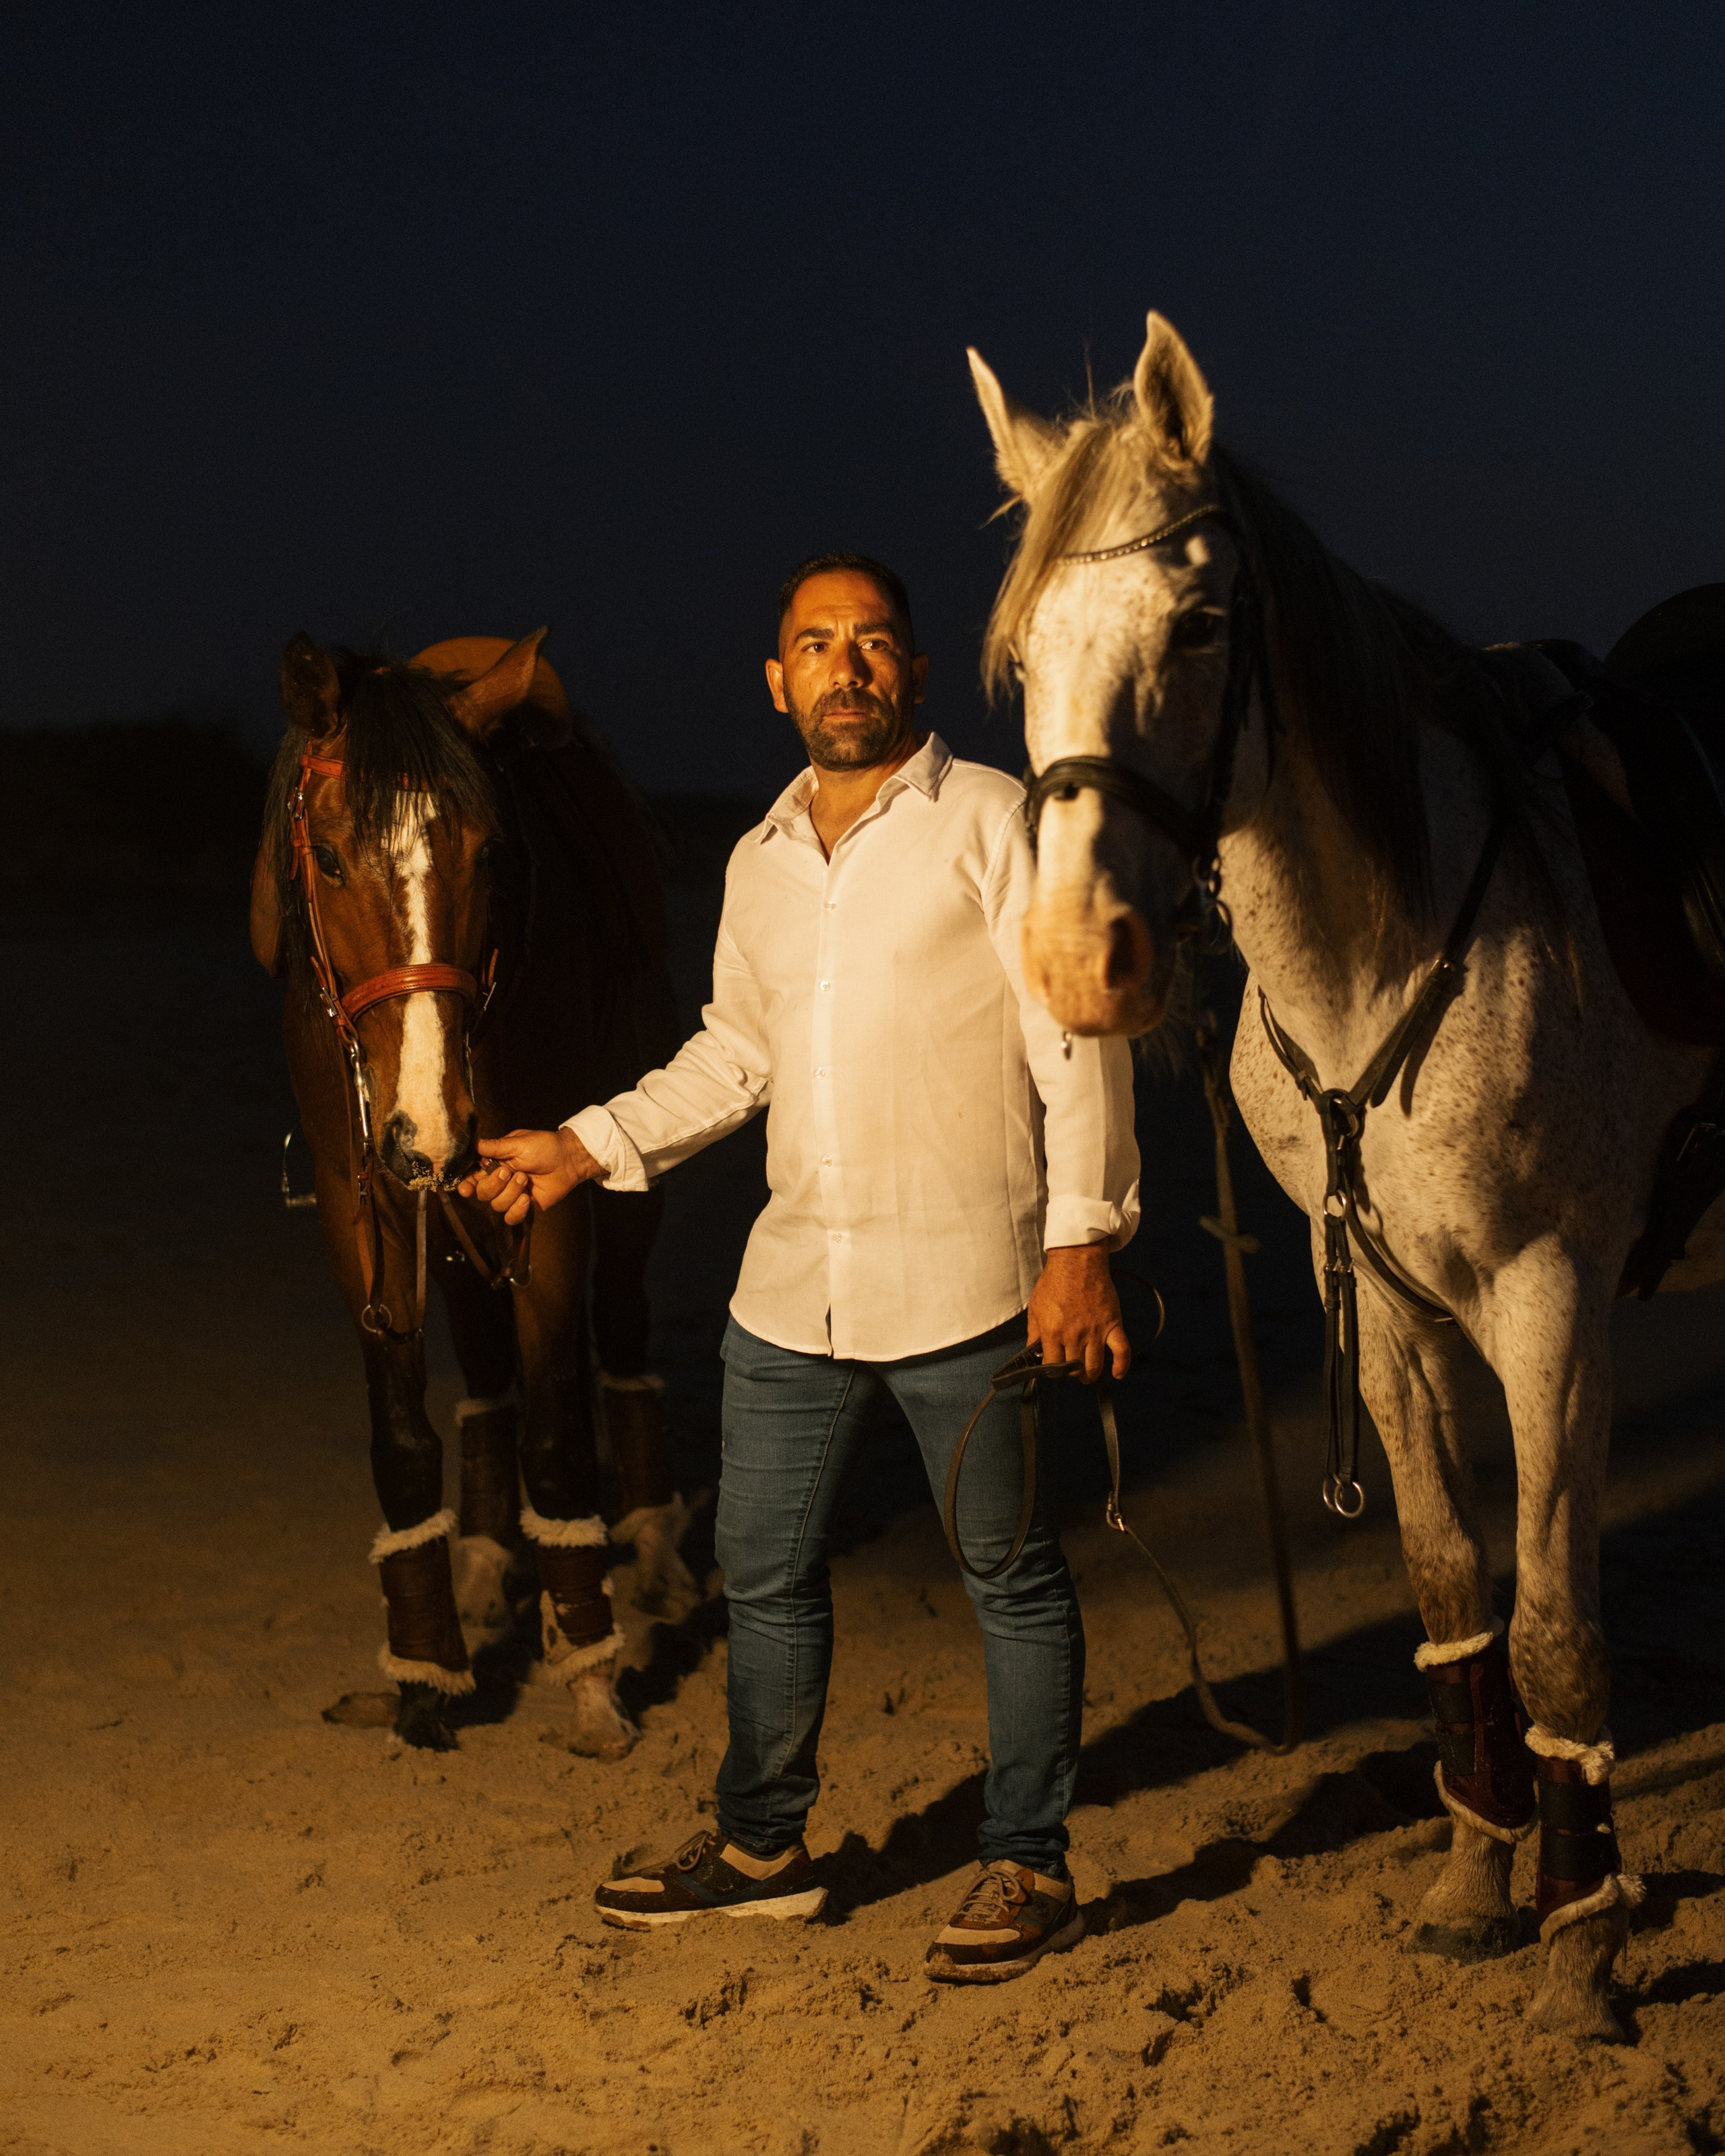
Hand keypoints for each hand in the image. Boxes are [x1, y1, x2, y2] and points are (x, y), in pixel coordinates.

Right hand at [456, 1126, 604, 1225]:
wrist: (568, 1159)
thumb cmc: (544, 1146)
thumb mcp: (519, 1142)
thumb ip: (496, 1147)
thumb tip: (475, 1145)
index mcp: (495, 1164)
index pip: (474, 1178)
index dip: (466, 1185)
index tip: (465, 1189)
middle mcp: (501, 1181)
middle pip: (483, 1194)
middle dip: (494, 1185)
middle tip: (510, 1172)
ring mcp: (513, 1195)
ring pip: (497, 1206)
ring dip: (510, 1193)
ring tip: (525, 1179)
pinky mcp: (525, 1207)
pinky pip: (511, 1218)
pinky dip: (517, 1210)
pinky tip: (527, 1198)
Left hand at [1027, 1246, 1129, 1382]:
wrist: (1078, 1261)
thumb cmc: (1054, 1282)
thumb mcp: (1036, 1308)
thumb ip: (1034, 1334)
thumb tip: (1032, 1353)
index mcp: (1053, 1331)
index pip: (1053, 1365)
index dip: (1051, 1371)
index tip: (1052, 1368)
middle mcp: (1075, 1335)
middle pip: (1074, 1368)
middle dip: (1070, 1373)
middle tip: (1069, 1368)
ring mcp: (1095, 1331)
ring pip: (1095, 1366)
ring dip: (1089, 1375)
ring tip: (1086, 1374)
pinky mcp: (1112, 1324)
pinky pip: (1122, 1350)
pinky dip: (1121, 1365)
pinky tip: (1116, 1374)